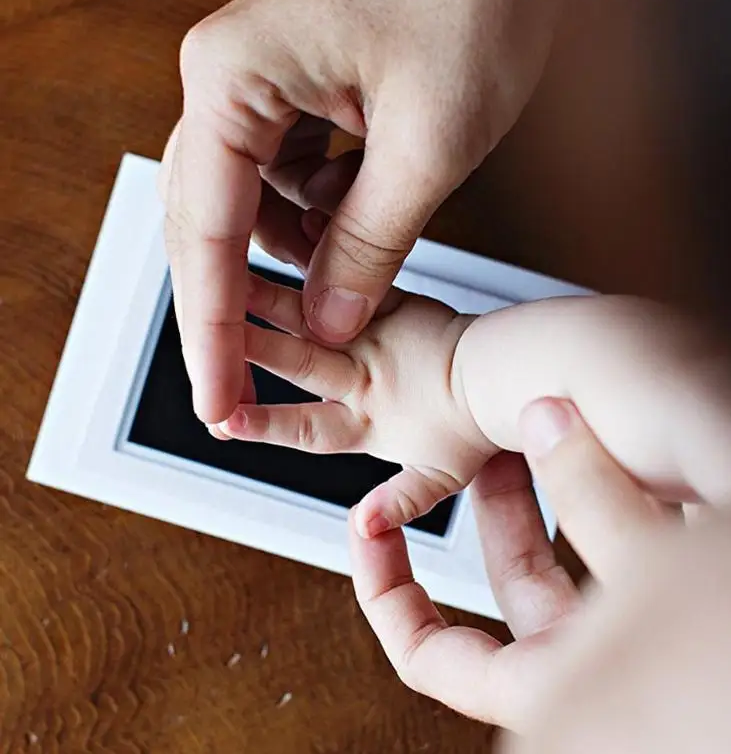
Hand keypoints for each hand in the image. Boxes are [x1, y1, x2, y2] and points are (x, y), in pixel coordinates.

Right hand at [159, 0, 567, 422]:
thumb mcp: (429, 145)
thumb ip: (369, 245)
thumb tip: (331, 322)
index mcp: (234, 78)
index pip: (206, 234)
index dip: (212, 334)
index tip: (216, 402)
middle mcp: (231, 78)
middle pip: (208, 224)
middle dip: (236, 306)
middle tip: (244, 386)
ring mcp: (263, 83)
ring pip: (253, 205)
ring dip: (296, 254)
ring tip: (347, 276)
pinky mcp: (301, 91)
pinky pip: (291, 178)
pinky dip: (322, 218)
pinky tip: (362, 216)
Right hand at [216, 273, 496, 536]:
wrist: (504, 375)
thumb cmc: (475, 423)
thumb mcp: (441, 479)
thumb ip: (400, 499)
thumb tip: (363, 526)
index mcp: (367, 419)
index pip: (306, 426)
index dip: (264, 423)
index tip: (222, 419)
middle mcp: (362, 374)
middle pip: (295, 360)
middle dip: (246, 345)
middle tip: (202, 328)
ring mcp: (373, 334)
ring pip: (309, 313)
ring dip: (266, 296)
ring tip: (227, 277)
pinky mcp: (391, 302)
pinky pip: (352, 274)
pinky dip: (320, 253)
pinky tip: (294, 227)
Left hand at [349, 398, 679, 729]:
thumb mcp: (652, 574)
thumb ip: (593, 498)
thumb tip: (547, 424)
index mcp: (549, 690)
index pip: (427, 656)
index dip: (384, 589)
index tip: (369, 526)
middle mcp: (584, 670)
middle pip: (507, 579)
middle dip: (494, 500)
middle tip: (482, 441)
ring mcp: (633, 640)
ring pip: (572, 560)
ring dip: (558, 492)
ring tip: (551, 428)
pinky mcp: (681, 608)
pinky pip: (629, 551)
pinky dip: (620, 503)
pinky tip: (625, 455)